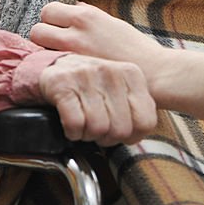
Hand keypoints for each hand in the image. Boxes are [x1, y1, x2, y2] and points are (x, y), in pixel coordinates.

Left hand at [30, 1, 156, 64]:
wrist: (153, 73)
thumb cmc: (135, 49)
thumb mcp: (113, 23)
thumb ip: (90, 16)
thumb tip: (75, 7)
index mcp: (87, 15)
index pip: (50, 9)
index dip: (52, 20)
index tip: (60, 28)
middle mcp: (76, 30)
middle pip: (37, 27)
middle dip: (43, 36)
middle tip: (56, 46)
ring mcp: (73, 53)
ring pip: (39, 49)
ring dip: (45, 53)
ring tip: (59, 60)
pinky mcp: (74, 73)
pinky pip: (51, 66)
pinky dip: (54, 69)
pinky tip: (67, 73)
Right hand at [38, 54, 156, 145]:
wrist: (57, 66)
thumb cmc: (93, 84)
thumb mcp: (121, 89)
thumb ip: (137, 107)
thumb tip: (139, 134)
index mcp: (131, 74)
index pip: (145, 121)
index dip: (133, 136)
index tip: (122, 134)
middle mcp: (111, 72)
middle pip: (121, 129)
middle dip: (108, 138)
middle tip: (99, 130)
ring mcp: (87, 76)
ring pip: (98, 128)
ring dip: (88, 135)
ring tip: (85, 125)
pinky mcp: (63, 84)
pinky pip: (75, 124)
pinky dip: (72, 132)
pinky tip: (72, 125)